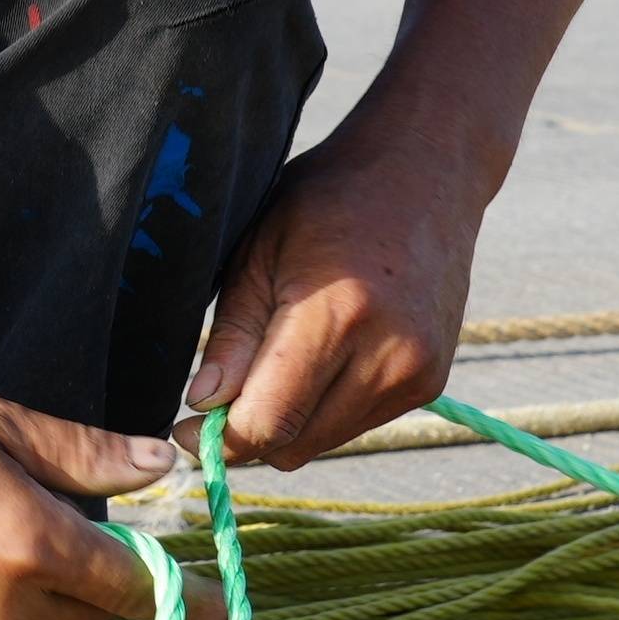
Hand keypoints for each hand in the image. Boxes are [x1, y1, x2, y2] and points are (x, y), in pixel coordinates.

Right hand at [0, 386, 178, 619]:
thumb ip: (80, 451)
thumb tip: (157, 463)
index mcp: (33, 546)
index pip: (137, 587)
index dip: (184, 596)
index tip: (218, 605)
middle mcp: (6, 612)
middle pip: (89, 607)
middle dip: (98, 576)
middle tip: (75, 528)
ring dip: (29, 584)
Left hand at [180, 142, 482, 467]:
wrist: (426, 174)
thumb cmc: (328, 201)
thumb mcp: (258, 252)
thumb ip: (232, 336)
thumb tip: (202, 404)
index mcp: (337, 315)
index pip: (269, 421)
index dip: (219, 439)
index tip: (187, 428)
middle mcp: (388, 355)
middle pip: (293, 445)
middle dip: (247, 434)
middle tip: (218, 398)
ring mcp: (417, 374)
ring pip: (322, 442)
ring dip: (286, 424)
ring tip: (273, 363)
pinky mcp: (431, 382)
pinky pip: (355, 424)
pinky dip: (323, 411)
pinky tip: (319, 359)